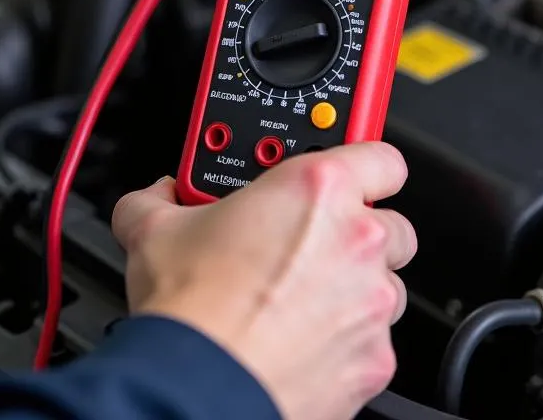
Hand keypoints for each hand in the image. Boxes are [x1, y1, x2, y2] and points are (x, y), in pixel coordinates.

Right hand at [113, 144, 414, 419]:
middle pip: (390, 222)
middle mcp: (356, 240)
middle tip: (307, 240)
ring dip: (355, 284)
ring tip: (301, 293)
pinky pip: (375, 339)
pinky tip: (302, 337)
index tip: (343, 173)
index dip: (363, 164)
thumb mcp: (152, 227)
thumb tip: (156, 196)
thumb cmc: (191, 307)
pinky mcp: (374, 361)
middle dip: (355, 229)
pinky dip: (347, 338)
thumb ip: (159, 197)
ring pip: (387, 284)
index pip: (381, 157)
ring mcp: (370, 303)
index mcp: (317, 189)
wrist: (198, 385)